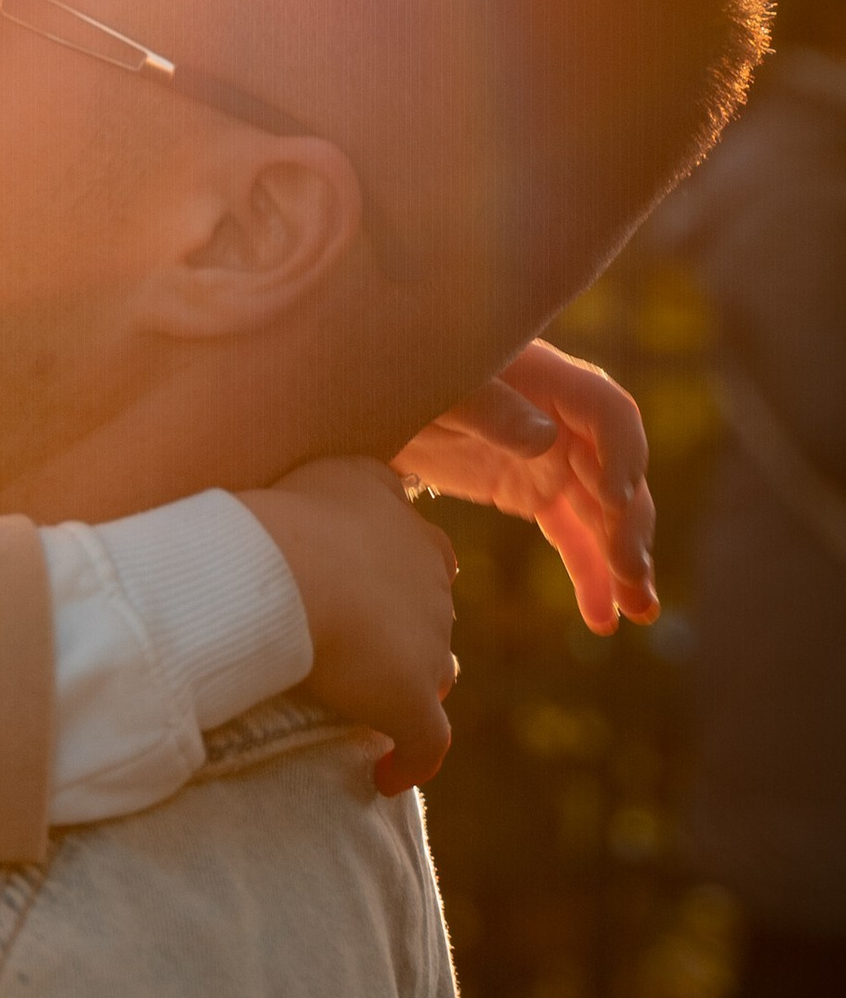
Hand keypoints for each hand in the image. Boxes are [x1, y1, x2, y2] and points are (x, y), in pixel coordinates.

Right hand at [242, 459, 458, 797]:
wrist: (289, 570)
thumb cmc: (291, 517)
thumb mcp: (331, 472)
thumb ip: (354, 479)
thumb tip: (361, 485)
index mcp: (414, 532)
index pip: (426, 557)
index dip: (403, 577)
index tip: (371, 590)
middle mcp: (433, 586)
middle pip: (431, 615)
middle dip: (407, 630)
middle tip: (359, 645)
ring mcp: (430, 645)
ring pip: (435, 671)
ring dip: (411, 683)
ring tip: (372, 702)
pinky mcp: (412, 700)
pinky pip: (424, 744)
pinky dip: (409, 761)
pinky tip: (384, 776)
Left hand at [393, 339, 656, 631]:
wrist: (360, 399)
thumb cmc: (396, 378)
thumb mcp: (435, 390)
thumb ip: (486, 409)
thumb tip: (545, 437)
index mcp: (546, 379)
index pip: (608, 414)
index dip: (622, 456)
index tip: (616, 503)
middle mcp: (561, 417)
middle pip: (615, 471)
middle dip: (628, 524)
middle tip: (630, 574)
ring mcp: (551, 457)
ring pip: (604, 512)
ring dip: (623, 560)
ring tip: (637, 612)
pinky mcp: (533, 491)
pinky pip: (572, 533)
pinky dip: (590, 573)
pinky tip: (602, 619)